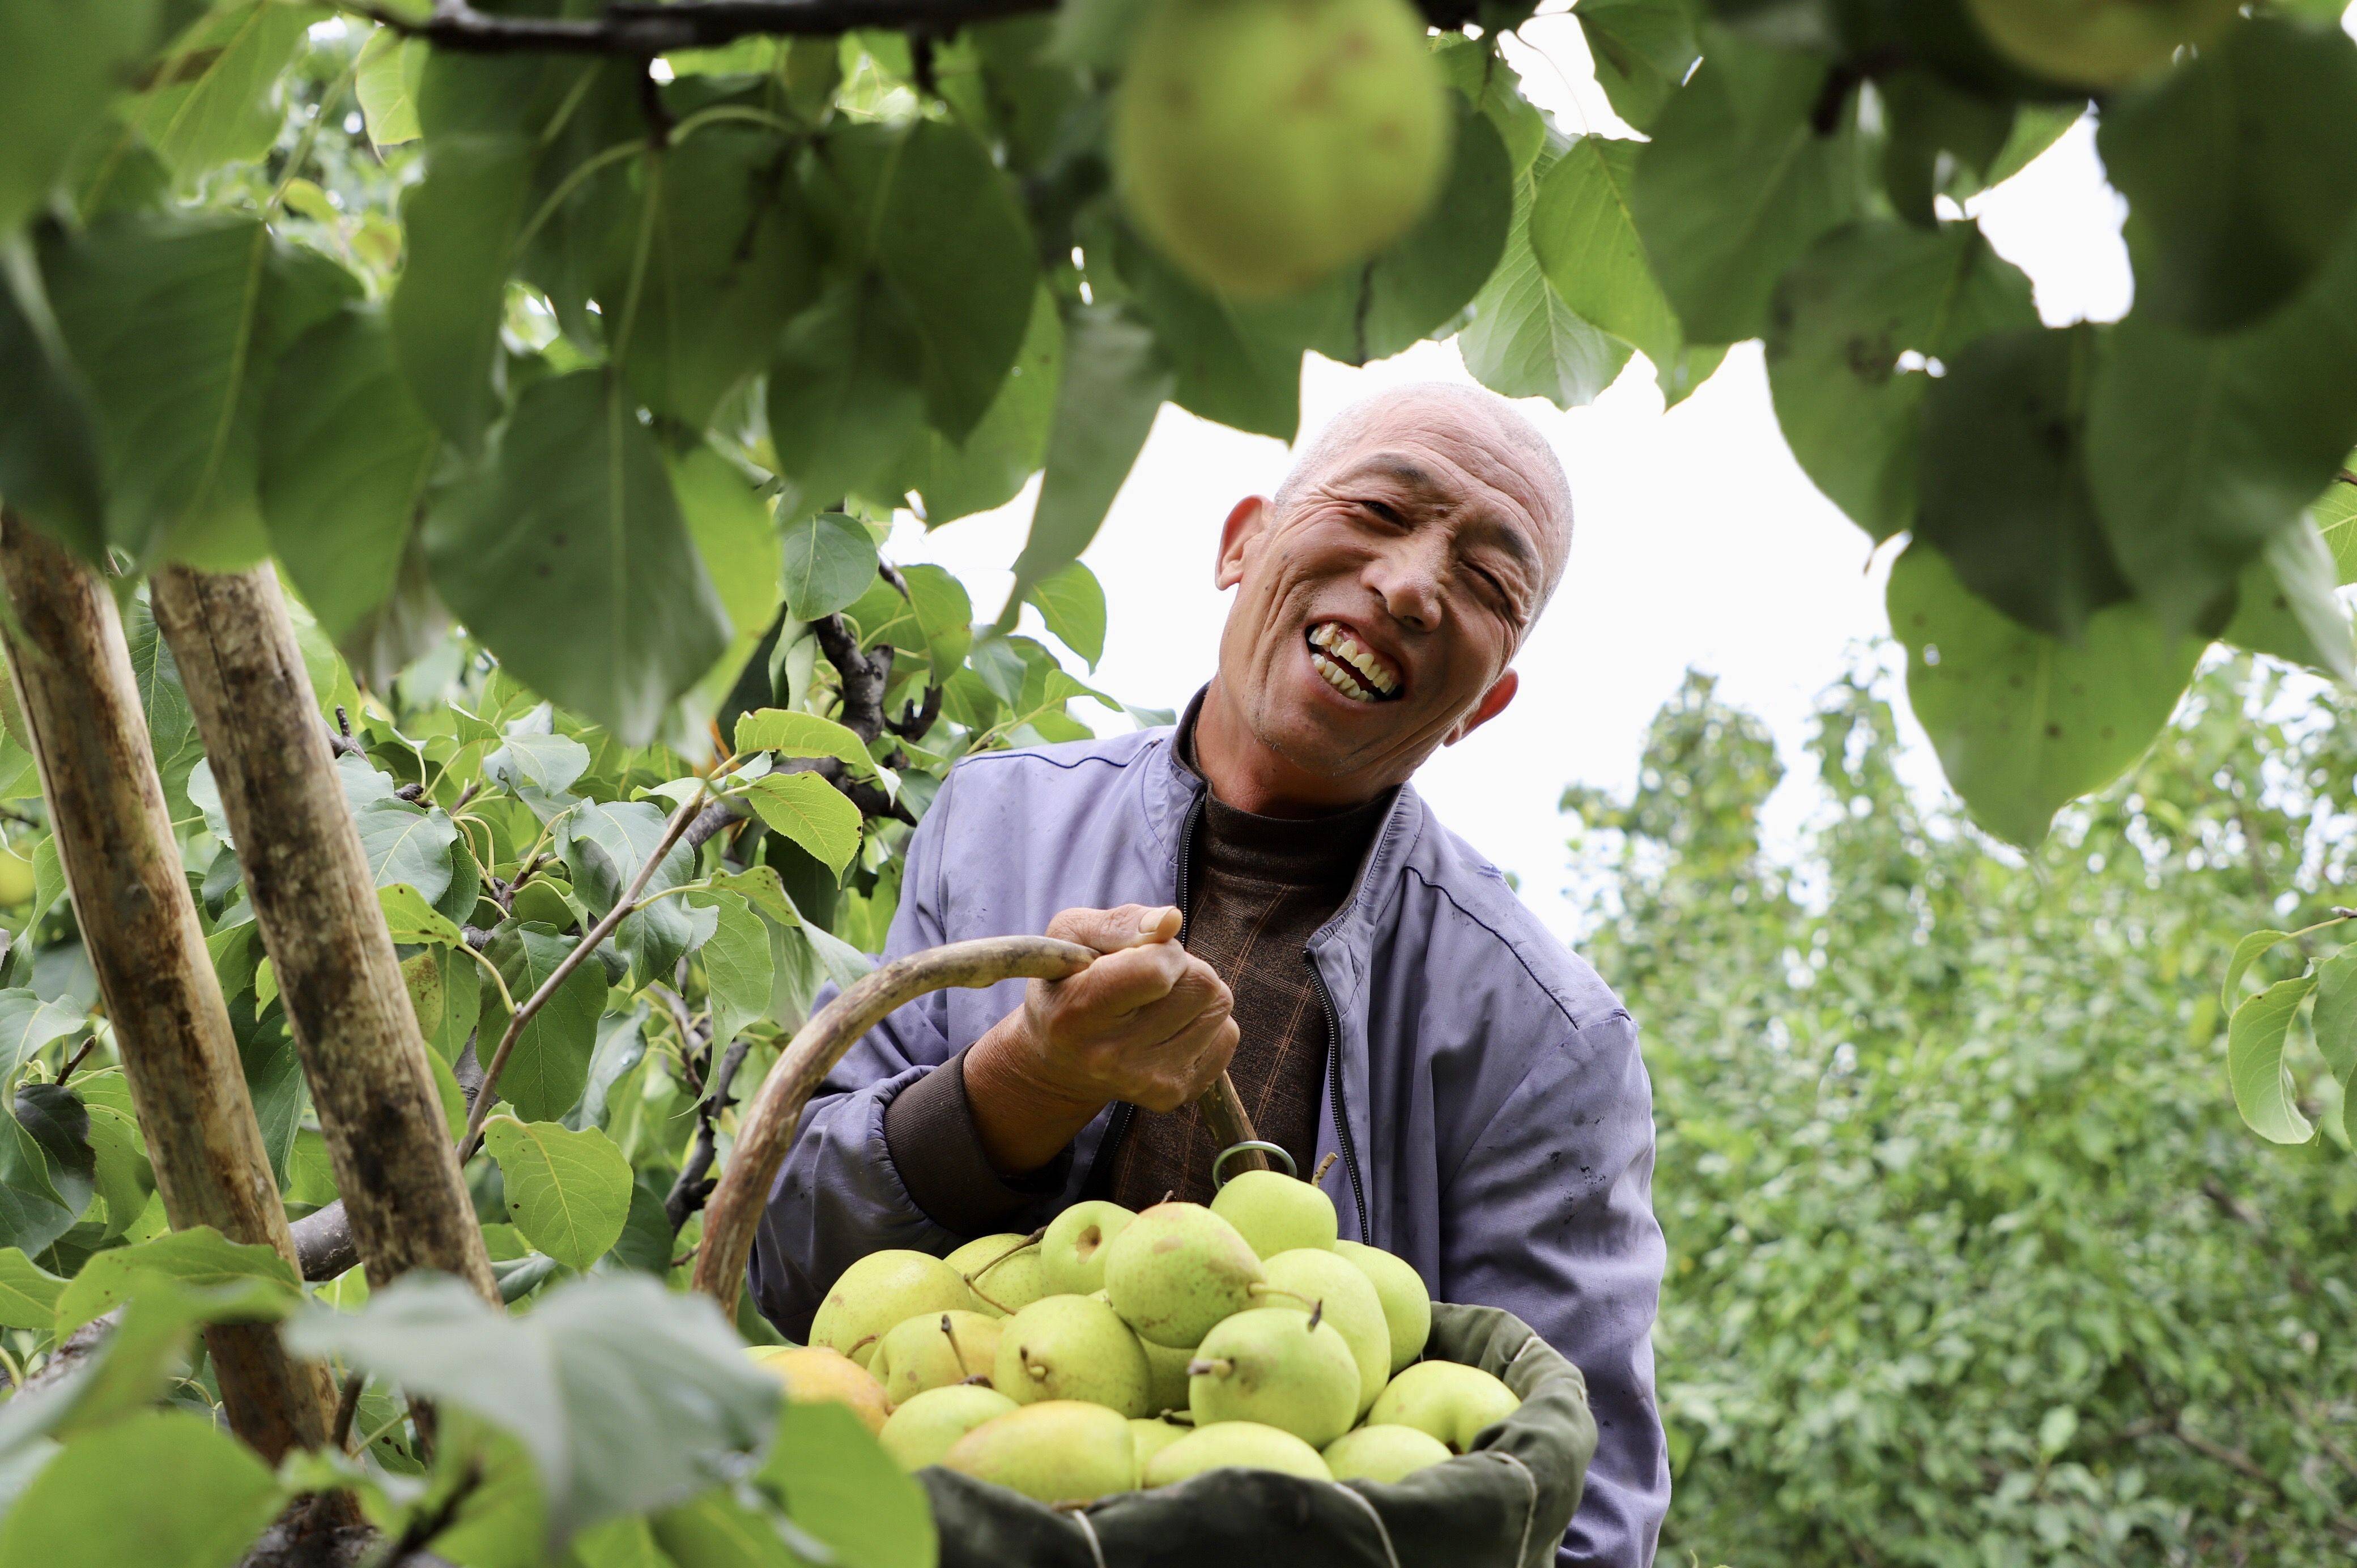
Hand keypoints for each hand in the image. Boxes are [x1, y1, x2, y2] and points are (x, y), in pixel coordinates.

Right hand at [963, 904, 1238, 1172]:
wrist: (1058, 1061)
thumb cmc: (1067, 983)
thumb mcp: (1071, 935)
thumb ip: (1120, 923)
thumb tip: (1171, 920)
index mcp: (1078, 1012)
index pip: (1157, 971)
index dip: (1163, 950)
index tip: (1144, 953)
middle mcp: (1111, 1057)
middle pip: (1202, 983)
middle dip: (1184, 966)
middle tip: (1148, 977)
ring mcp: (1147, 1082)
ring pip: (1219, 1006)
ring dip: (1196, 992)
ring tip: (1156, 1001)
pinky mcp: (1175, 1095)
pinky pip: (1227, 1035)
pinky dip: (1207, 1022)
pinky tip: (1169, 1027)